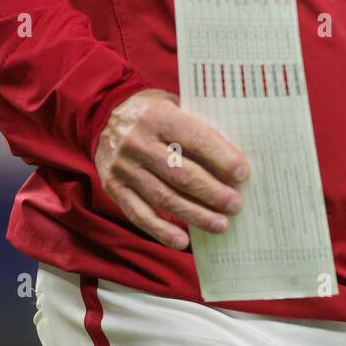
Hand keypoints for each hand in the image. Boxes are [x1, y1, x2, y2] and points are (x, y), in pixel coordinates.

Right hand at [94, 88, 250, 251]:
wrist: (103, 115)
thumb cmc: (151, 112)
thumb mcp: (173, 105)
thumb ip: (196, 126)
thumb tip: (231, 159)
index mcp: (158, 116)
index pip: (195, 139)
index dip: (221, 158)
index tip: (243, 174)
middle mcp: (138, 142)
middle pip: (181, 174)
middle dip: (213, 192)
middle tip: (236, 204)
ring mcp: (124, 167)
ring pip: (164, 198)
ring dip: (195, 215)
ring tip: (220, 224)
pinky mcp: (114, 188)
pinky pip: (139, 214)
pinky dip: (161, 230)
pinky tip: (182, 240)